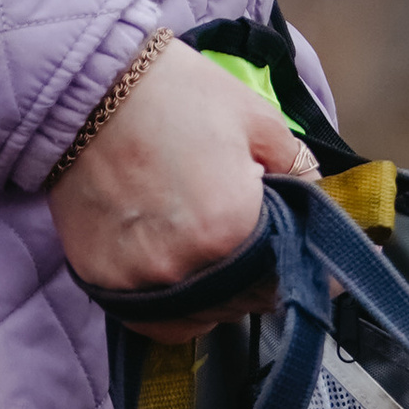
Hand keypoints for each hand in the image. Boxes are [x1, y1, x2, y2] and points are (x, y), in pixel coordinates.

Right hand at [48, 38, 318, 331]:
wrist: (84, 87)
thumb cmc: (173, 95)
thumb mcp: (257, 120)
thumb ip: (300, 170)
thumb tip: (324, 201)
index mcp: (232, 230)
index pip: (288, 279)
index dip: (306, 271)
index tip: (318, 267)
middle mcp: (187, 268)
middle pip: (247, 302)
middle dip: (264, 279)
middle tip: (265, 253)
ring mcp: (141, 281)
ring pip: (204, 317)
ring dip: (222, 297)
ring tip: (220, 258)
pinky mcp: (105, 282)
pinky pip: (156, 321)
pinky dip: (178, 310)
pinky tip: (186, 278)